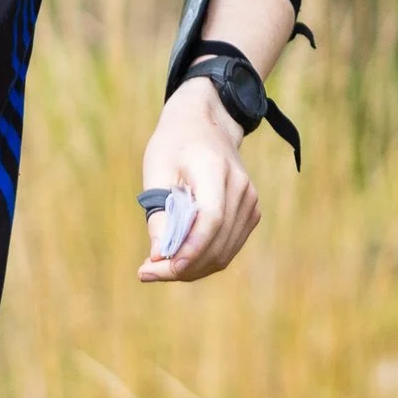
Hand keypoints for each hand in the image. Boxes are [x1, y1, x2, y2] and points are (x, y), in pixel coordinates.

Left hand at [137, 79, 259, 283]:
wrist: (206, 125)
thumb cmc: (174, 145)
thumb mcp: (156, 170)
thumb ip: (159, 213)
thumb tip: (159, 257)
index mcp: (215, 168)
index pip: (210, 218)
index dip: (188, 249)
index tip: (159, 267)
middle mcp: (240, 187)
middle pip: (217, 242)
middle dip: (182, 266)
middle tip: (146, 272)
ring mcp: (250, 201)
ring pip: (224, 252)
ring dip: (191, 268)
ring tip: (156, 269)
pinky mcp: (251, 213)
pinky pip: (228, 247)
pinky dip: (202, 259)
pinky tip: (177, 258)